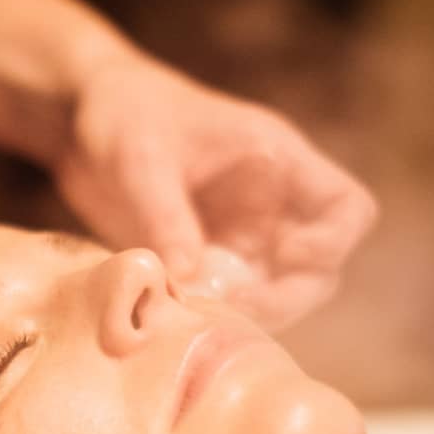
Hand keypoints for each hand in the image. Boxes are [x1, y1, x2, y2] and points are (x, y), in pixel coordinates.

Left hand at [52, 53, 377, 330]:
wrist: (84, 120)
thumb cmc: (123, 114)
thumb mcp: (139, 158)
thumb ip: (164, 216)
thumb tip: (189, 279)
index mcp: (278, 162)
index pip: (349, 210)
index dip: (330, 244)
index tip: (282, 258)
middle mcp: (273, 205)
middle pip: (320, 270)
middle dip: (285, 298)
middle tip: (227, 310)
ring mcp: (243, 238)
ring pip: (278, 295)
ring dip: (249, 316)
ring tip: (196, 319)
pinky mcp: (209, 263)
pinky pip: (233, 302)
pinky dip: (215, 317)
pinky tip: (178, 317)